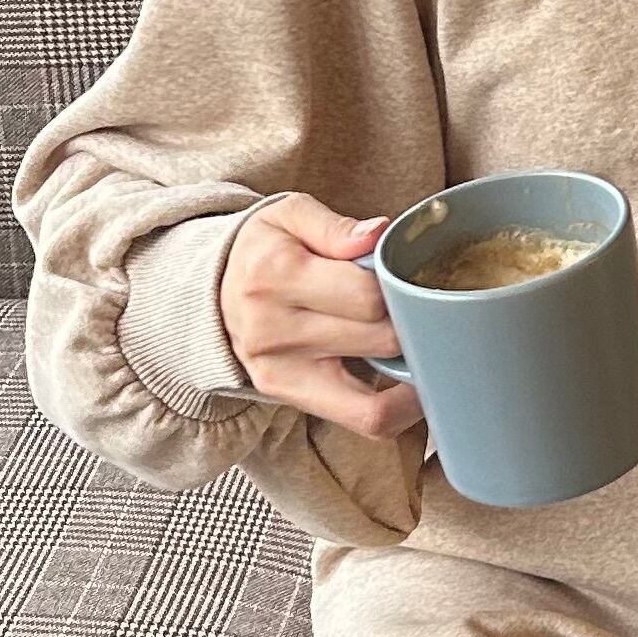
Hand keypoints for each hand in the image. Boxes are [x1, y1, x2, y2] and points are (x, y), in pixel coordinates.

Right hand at [220, 193, 428, 441]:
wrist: (213, 290)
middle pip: (379, 341)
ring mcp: (280, 372)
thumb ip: (334, 225)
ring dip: (412, 374)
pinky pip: (362, 420)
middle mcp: (275, 330)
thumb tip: (378, 235)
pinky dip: (398, 411)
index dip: (401, 289)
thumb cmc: (266, 250)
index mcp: (277, 275)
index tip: (409, 282)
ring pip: (374, 398)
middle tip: (424, 313)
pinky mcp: (288, 396)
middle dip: (413, 327)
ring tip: (423, 349)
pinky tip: (412, 387)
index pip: (368, 295)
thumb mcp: (290, 217)